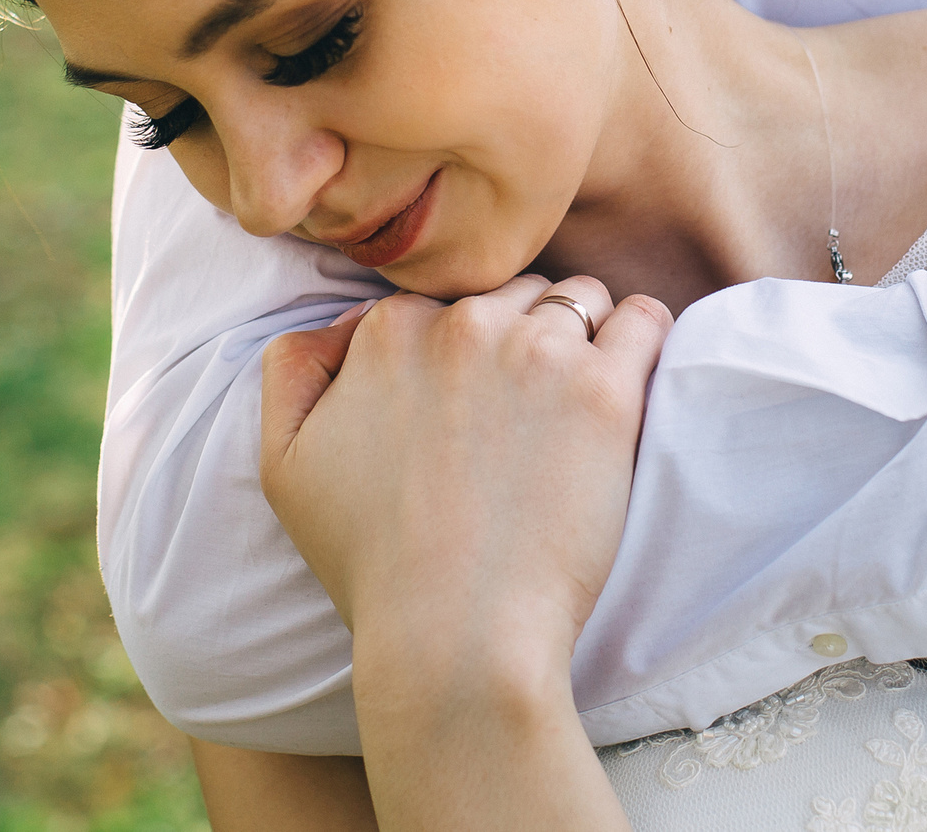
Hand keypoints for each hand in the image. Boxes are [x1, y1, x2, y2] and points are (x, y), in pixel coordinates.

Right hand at [259, 275, 672, 684]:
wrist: (455, 634)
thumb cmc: (372, 562)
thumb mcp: (284, 463)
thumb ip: (291, 370)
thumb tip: (337, 324)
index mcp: (390, 331)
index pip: (445, 300)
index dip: (461, 349)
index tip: (472, 404)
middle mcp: (463, 324)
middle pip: (516, 292)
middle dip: (523, 335)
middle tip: (526, 412)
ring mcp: (538, 353)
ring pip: (581, 297)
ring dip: (584, 336)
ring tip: (578, 403)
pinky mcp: (604, 392)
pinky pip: (643, 323)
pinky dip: (642, 339)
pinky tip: (630, 381)